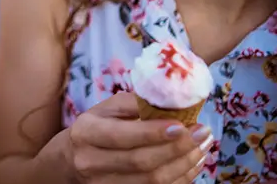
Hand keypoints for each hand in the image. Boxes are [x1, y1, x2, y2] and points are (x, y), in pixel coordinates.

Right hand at [65, 93, 212, 183]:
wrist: (74, 159)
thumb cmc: (97, 127)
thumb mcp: (107, 108)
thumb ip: (135, 103)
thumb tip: (172, 101)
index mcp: (87, 132)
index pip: (122, 136)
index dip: (154, 133)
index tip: (182, 125)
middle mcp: (91, 162)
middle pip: (141, 162)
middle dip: (177, 148)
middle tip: (202, 133)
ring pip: (152, 181)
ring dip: (184, 164)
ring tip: (202, 146)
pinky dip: (181, 178)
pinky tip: (192, 163)